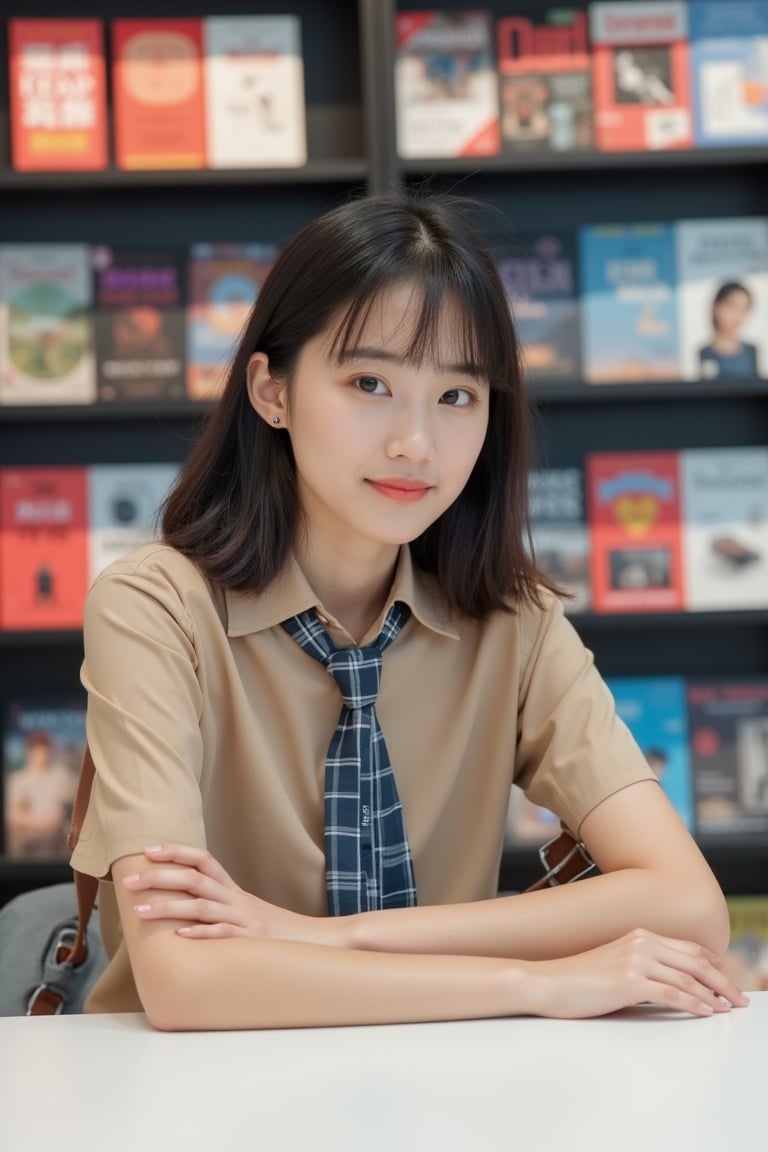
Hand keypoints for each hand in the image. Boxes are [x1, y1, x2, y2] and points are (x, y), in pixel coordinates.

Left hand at [122, 843, 345, 948]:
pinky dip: (200, 933)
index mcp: (234, 891)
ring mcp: (244, 920)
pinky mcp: (251, 942)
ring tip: (139, 910)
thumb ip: (220, 906)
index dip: (176, 851)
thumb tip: (183, 907)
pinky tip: (179, 935)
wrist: (317, 943)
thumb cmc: (276, 932)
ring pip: (201, 906)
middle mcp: (237, 900)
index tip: (148, 850)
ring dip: (168, 906)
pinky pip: (223, 935)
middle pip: (194, 879)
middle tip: (129, 880)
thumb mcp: (247, 913)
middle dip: (159, 877)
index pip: (203, 860)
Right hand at [522, 928, 749, 1018]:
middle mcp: (641, 942)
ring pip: (688, 978)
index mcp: (639, 935)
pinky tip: (706, 1012)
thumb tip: (671, 983)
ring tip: (729, 1008)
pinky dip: (694, 1004)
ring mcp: (635, 960)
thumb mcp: (615, 964)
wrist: (548, 982)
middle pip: (696, 961)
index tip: (729, 980)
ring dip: (714, 995)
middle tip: (739, 998)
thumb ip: (643, 966)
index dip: (714, 964)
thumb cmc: (579, 978)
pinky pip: (672, 994)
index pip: (689, 948)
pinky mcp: (629, 981)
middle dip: (723, 981)